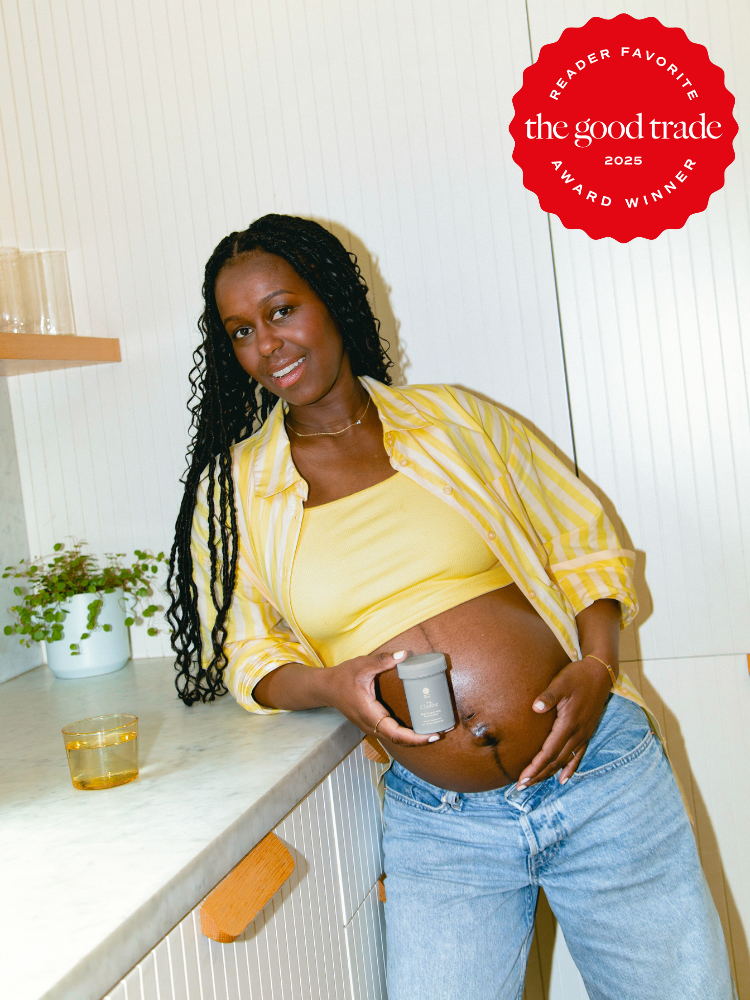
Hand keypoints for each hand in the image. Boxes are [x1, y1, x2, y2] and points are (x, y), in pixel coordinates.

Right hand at [322, 650, 437, 746]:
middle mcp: (371, 725)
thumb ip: (383, 660)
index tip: (432, 735)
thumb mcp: (362, 665)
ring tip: (432, 731)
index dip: (415, 738)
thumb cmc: (342, 677)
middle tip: (440, 732)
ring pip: (394, 739)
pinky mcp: (371, 723)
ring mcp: (370, 727)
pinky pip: (390, 733)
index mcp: (370, 714)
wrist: (325, 688)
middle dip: (419, 740)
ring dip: (413, 739)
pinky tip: (416, 728)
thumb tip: (405, 654)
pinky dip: (405, 734)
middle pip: (398, 740)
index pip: (395, 733)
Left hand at [516, 656, 613, 788]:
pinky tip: (563, 779)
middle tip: (521, 786)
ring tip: (534, 783)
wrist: (602, 673)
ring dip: (549, 773)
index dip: (535, 767)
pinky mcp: (587, 732)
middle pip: (555, 761)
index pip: (549, 752)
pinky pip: (578, 756)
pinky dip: (570, 769)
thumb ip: (549, 695)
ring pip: (565, 761)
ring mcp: (584, 734)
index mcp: (569, 724)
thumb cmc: (578, 676)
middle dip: (538, 775)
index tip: (522, 778)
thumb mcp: (562, 681)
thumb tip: (536, 707)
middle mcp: (577, 733)